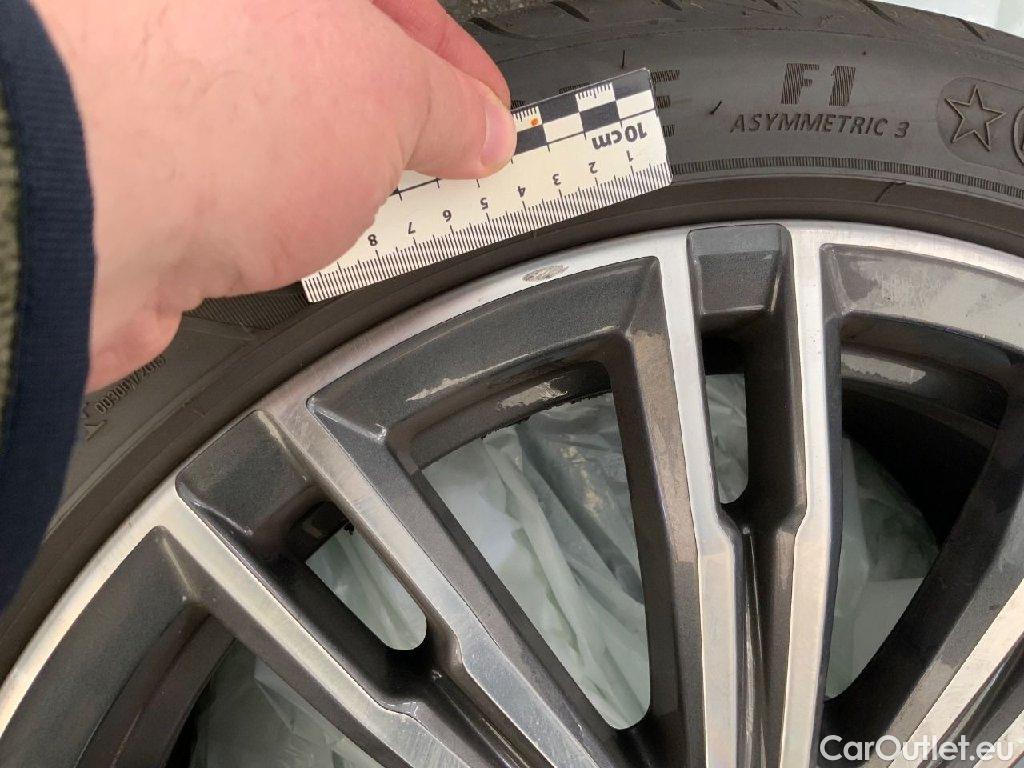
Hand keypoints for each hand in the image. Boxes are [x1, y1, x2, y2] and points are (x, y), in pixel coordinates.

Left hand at [32, 0, 515, 389]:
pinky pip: (235, 188)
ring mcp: (162, 90)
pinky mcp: (138, 169)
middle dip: (395, 115)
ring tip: (380, 210)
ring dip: (336, 173)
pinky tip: (301, 243)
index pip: (390, 2)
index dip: (450, 58)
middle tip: (447, 160)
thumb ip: (445, 109)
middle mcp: (203, 19)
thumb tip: (474, 128)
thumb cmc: (202, 109)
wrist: (79, 209)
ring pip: (279, 128)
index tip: (484, 113)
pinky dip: (277, 218)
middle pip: (328, 59)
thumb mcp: (388, 95)